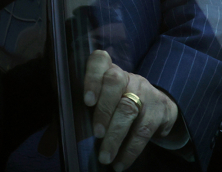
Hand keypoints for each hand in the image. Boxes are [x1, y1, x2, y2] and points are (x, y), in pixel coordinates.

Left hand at [83, 50, 182, 170]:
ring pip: (128, 109)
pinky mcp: (159, 110)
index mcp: (110, 70)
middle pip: (114, 83)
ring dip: (115, 136)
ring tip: (105, 157)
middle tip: (96, 134)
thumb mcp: (107, 96)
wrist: (161, 105)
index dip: (91, 78)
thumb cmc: (120, 102)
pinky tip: (120, 163)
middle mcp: (128, 77)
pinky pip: (143, 131)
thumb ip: (88, 105)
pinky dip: (130, 150)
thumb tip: (60, 134)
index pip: (99, 60)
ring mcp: (145, 91)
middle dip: (103, 110)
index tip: (86, 101)